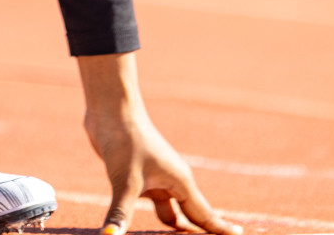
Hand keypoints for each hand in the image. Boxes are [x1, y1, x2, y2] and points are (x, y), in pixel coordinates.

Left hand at [77, 53, 240, 234]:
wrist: (112, 111)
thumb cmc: (125, 140)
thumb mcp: (124, 181)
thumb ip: (121, 213)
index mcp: (181, 182)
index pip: (205, 215)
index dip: (222, 229)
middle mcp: (174, 182)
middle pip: (193, 216)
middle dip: (202, 232)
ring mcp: (158, 179)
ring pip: (174, 212)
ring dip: (179, 227)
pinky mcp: (141, 177)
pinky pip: (156, 204)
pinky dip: (158, 218)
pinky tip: (153, 229)